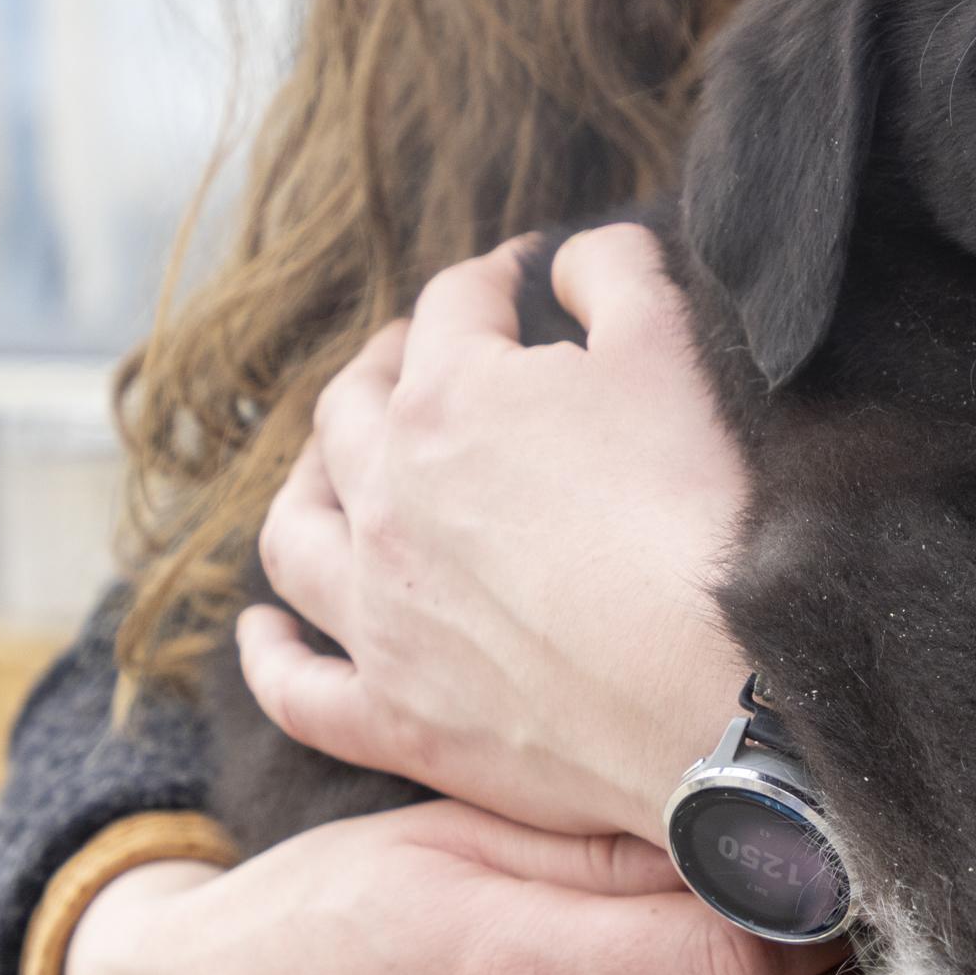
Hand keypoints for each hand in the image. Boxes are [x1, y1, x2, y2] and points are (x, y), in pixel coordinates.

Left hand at [240, 224, 744, 840]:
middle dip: (385, 364)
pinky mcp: (395, 716)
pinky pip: (298, 687)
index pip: (453, 306)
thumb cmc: (695, 514)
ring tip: (324, 474)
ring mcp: (378, 615)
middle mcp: (384, 500)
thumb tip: (571, 258)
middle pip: (351, 408)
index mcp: (447, 399)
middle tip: (419, 355)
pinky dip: (269, 657)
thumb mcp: (672, 350)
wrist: (711, 691)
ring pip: (297, 535)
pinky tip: (264, 632)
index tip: (526, 273)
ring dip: (303, 489)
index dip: (494, 276)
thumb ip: (615, 274)